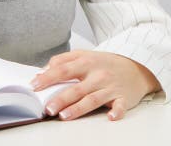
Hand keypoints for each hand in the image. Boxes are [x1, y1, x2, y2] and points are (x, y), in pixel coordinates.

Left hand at [29, 50, 160, 121]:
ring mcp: (110, 87)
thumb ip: (63, 60)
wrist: (136, 66)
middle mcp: (98, 75)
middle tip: (47, 108)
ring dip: (78, 108)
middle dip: (61, 99)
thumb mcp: (84, 55)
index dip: (48, 78)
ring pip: (92, 99)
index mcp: (86, 63)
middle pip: (76, 88)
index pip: (63, 70)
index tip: (34, 86)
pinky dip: (117, 111)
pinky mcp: (123, 98)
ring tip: (64, 116)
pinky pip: (120, 106)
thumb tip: (43, 71)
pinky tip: (110, 116)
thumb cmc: (105, 63)